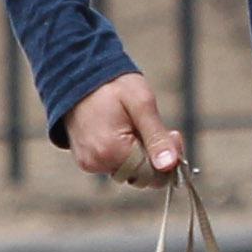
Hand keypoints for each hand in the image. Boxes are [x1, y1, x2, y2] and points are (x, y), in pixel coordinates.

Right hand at [64, 72, 183, 186]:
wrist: (78, 75)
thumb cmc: (112, 85)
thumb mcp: (142, 104)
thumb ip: (156, 137)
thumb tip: (169, 165)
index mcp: (111, 151)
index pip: (153, 175)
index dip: (169, 158)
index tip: (173, 134)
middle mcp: (97, 163)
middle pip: (142, 176)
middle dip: (155, 156)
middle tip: (158, 128)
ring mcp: (89, 163)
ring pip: (130, 171)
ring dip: (141, 154)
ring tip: (137, 126)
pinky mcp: (87, 160)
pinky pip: (116, 165)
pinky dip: (126, 153)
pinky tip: (124, 131)